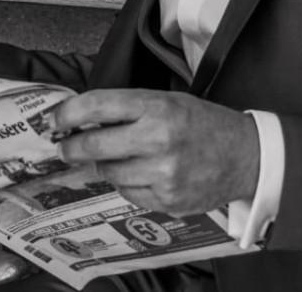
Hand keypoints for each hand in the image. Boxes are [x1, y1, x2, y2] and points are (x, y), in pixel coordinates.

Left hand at [53, 89, 259, 216]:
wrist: (247, 156)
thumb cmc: (204, 123)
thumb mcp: (168, 100)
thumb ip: (128, 108)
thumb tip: (83, 118)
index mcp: (157, 107)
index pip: (97, 106)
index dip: (68, 113)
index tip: (54, 119)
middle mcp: (158, 140)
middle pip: (94, 145)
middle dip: (72, 147)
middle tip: (64, 147)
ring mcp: (163, 174)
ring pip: (109, 172)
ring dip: (105, 164)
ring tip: (117, 156)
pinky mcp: (168, 201)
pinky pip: (128, 193)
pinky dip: (127, 184)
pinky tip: (141, 173)